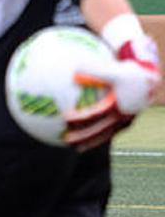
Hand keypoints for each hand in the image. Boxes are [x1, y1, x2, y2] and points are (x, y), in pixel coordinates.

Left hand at [64, 36, 159, 150]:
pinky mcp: (125, 123)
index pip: (97, 115)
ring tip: (75, 147)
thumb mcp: (115, 70)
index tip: (65, 119)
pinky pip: (109, 131)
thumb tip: (74, 69)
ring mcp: (125, 122)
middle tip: (66, 140)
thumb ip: (96, 70)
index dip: (82, 118)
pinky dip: (97, 135)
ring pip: (106, 135)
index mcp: (120, 107)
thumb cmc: (132, 73)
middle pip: (100, 131)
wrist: (151, 80)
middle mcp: (123, 118)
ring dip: (90, 141)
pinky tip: (85, 136)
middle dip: (83, 137)